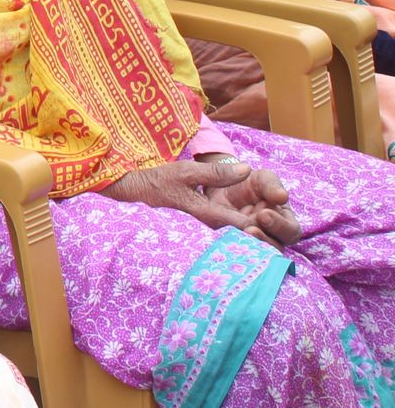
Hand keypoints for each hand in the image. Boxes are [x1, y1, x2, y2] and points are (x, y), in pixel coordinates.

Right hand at [104, 161, 290, 242]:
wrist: (129, 194)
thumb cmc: (156, 181)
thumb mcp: (185, 172)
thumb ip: (215, 173)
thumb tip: (246, 170)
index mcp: (204, 214)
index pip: (241, 225)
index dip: (261, 227)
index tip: (277, 225)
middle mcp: (204, 227)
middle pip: (238, 237)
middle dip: (258, 236)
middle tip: (277, 235)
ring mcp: (199, 231)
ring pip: (230, 237)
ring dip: (247, 235)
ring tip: (266, 233)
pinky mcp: (195, 230)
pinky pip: (220, 235)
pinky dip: (232, 232)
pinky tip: (242, 231)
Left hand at [204, 159, 301, 245]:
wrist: (220, 184)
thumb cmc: (249, 183)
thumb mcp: (262, 179)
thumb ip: (272, 186)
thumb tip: (282, 196)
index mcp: (283, 221)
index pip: (291, 232)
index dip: (280, 226)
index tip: (264, 214)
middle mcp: (270, 236)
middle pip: (274, 248)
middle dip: (264, 239)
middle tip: (250, 228)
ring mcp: (251, 242)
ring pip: (256, 252)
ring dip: (249, 243)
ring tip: (240, 232)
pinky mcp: (232, 243)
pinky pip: (236, 250)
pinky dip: (233, 244)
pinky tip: (226, 235)